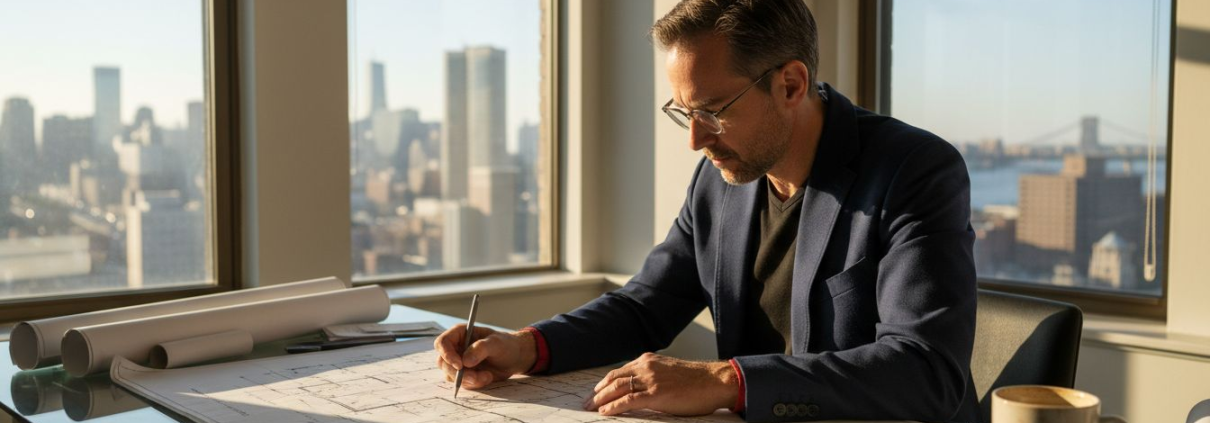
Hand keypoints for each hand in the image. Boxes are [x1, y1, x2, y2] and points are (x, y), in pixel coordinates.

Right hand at [433, 324, 536, 389]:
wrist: (514, 358)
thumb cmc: (505, 345)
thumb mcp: (496, 343)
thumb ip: (481, 348)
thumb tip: (465, 361)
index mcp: (460, 334)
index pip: (442, 343)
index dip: (446, 354)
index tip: (459, 366)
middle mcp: (456, 348)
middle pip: (443, 362)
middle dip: (459, 373)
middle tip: (475, 377)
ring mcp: (458, 362)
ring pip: (451, 375)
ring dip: (468, 380)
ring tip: (487, 376)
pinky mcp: (464, 374)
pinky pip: (461, 383)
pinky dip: (474, 383)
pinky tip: (487, 378)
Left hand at [584, 352, 737, 416]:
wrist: (715, 381)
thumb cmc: (697, 381)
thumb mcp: (670, 372)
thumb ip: (654, 376)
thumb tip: (641, 389)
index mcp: (649, 360)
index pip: (620, 371)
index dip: (606, 382)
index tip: (597, 391)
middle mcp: (646, 367)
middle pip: (614, 378)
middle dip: (598, 391)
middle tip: (588, 402)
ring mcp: (651, 380)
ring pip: (618, 388)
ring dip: (601, 399)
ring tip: (591, 408)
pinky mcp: (656, 394)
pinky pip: (628, 400)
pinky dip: (613, 406)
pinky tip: (605, 411)